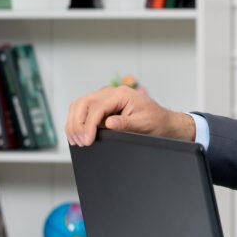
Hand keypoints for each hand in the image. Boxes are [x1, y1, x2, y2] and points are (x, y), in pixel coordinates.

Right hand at [65, 85, 195, 146]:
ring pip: (79, 105)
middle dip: (77, 124)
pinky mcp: (101, 105)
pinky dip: (76, 121)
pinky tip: (77, 135)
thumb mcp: (144, 124)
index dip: (88, 125)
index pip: (97, 107)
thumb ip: (126, 124)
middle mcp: (110, 93)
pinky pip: (82, 110)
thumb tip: (108, 124)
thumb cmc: (155, 121)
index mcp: (121, 94)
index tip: (87, 141)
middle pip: (83, 103)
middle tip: (79, 143)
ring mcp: (104, 98)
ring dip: (73, 123)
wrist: (162, 121)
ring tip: (76, 141)